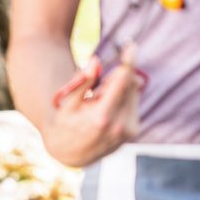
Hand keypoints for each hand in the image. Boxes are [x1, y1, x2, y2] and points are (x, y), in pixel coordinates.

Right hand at [41, 47, 143, 167]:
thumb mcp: (68, 103)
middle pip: (130, 85)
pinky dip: (122, 100)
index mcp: (102, 117)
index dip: (127, 61)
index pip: (122, 82)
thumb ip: (82, 81)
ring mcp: (128, 131)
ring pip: (134, 93)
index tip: (131, 46)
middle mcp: (119, 126)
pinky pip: (133, 104)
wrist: (70, 153)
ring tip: (98, 103)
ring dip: (119, 89)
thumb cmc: (65, 124)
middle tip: (97, 88)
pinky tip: (106, 111)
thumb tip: (95, 61)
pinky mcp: (133, 132)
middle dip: (117, 77)